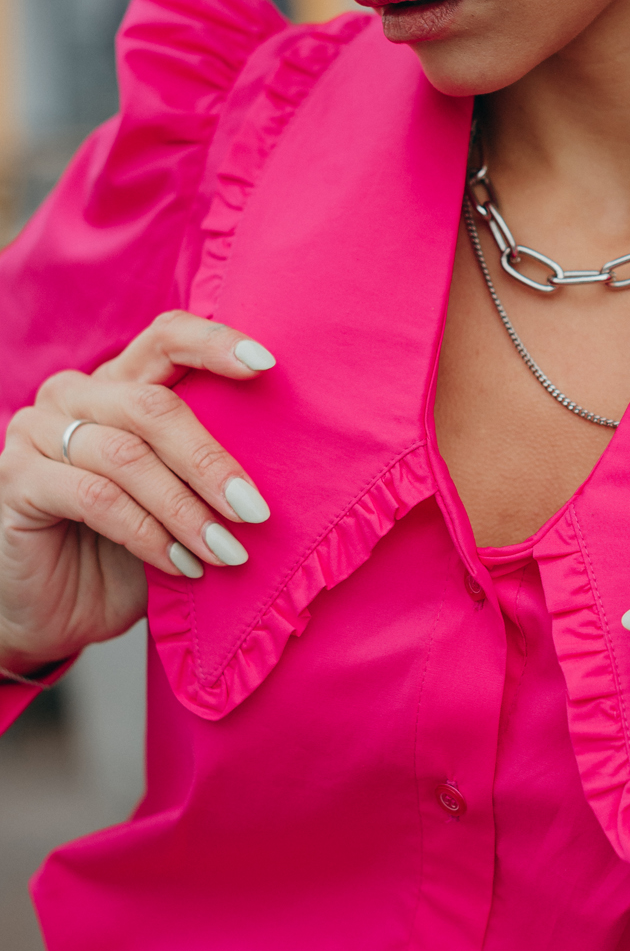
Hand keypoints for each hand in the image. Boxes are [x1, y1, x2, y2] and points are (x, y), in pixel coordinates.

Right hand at [0, 312, 275, 675]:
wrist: (56, 612)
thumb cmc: (126, 553)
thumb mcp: (177, 505)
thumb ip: (206, 473)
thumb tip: (282, 469)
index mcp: (118, 384)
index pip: (165, 338)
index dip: (214, 343)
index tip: (267, 365)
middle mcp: (73, 395)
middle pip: (153, 406)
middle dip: (212, 462)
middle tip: (254, 511)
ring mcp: (36, 432)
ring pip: (127, 457)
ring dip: (186, 510)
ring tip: (226, 551)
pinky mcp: (15, 479)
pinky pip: (96, 498)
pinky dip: (148, 534)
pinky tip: (180, 565)